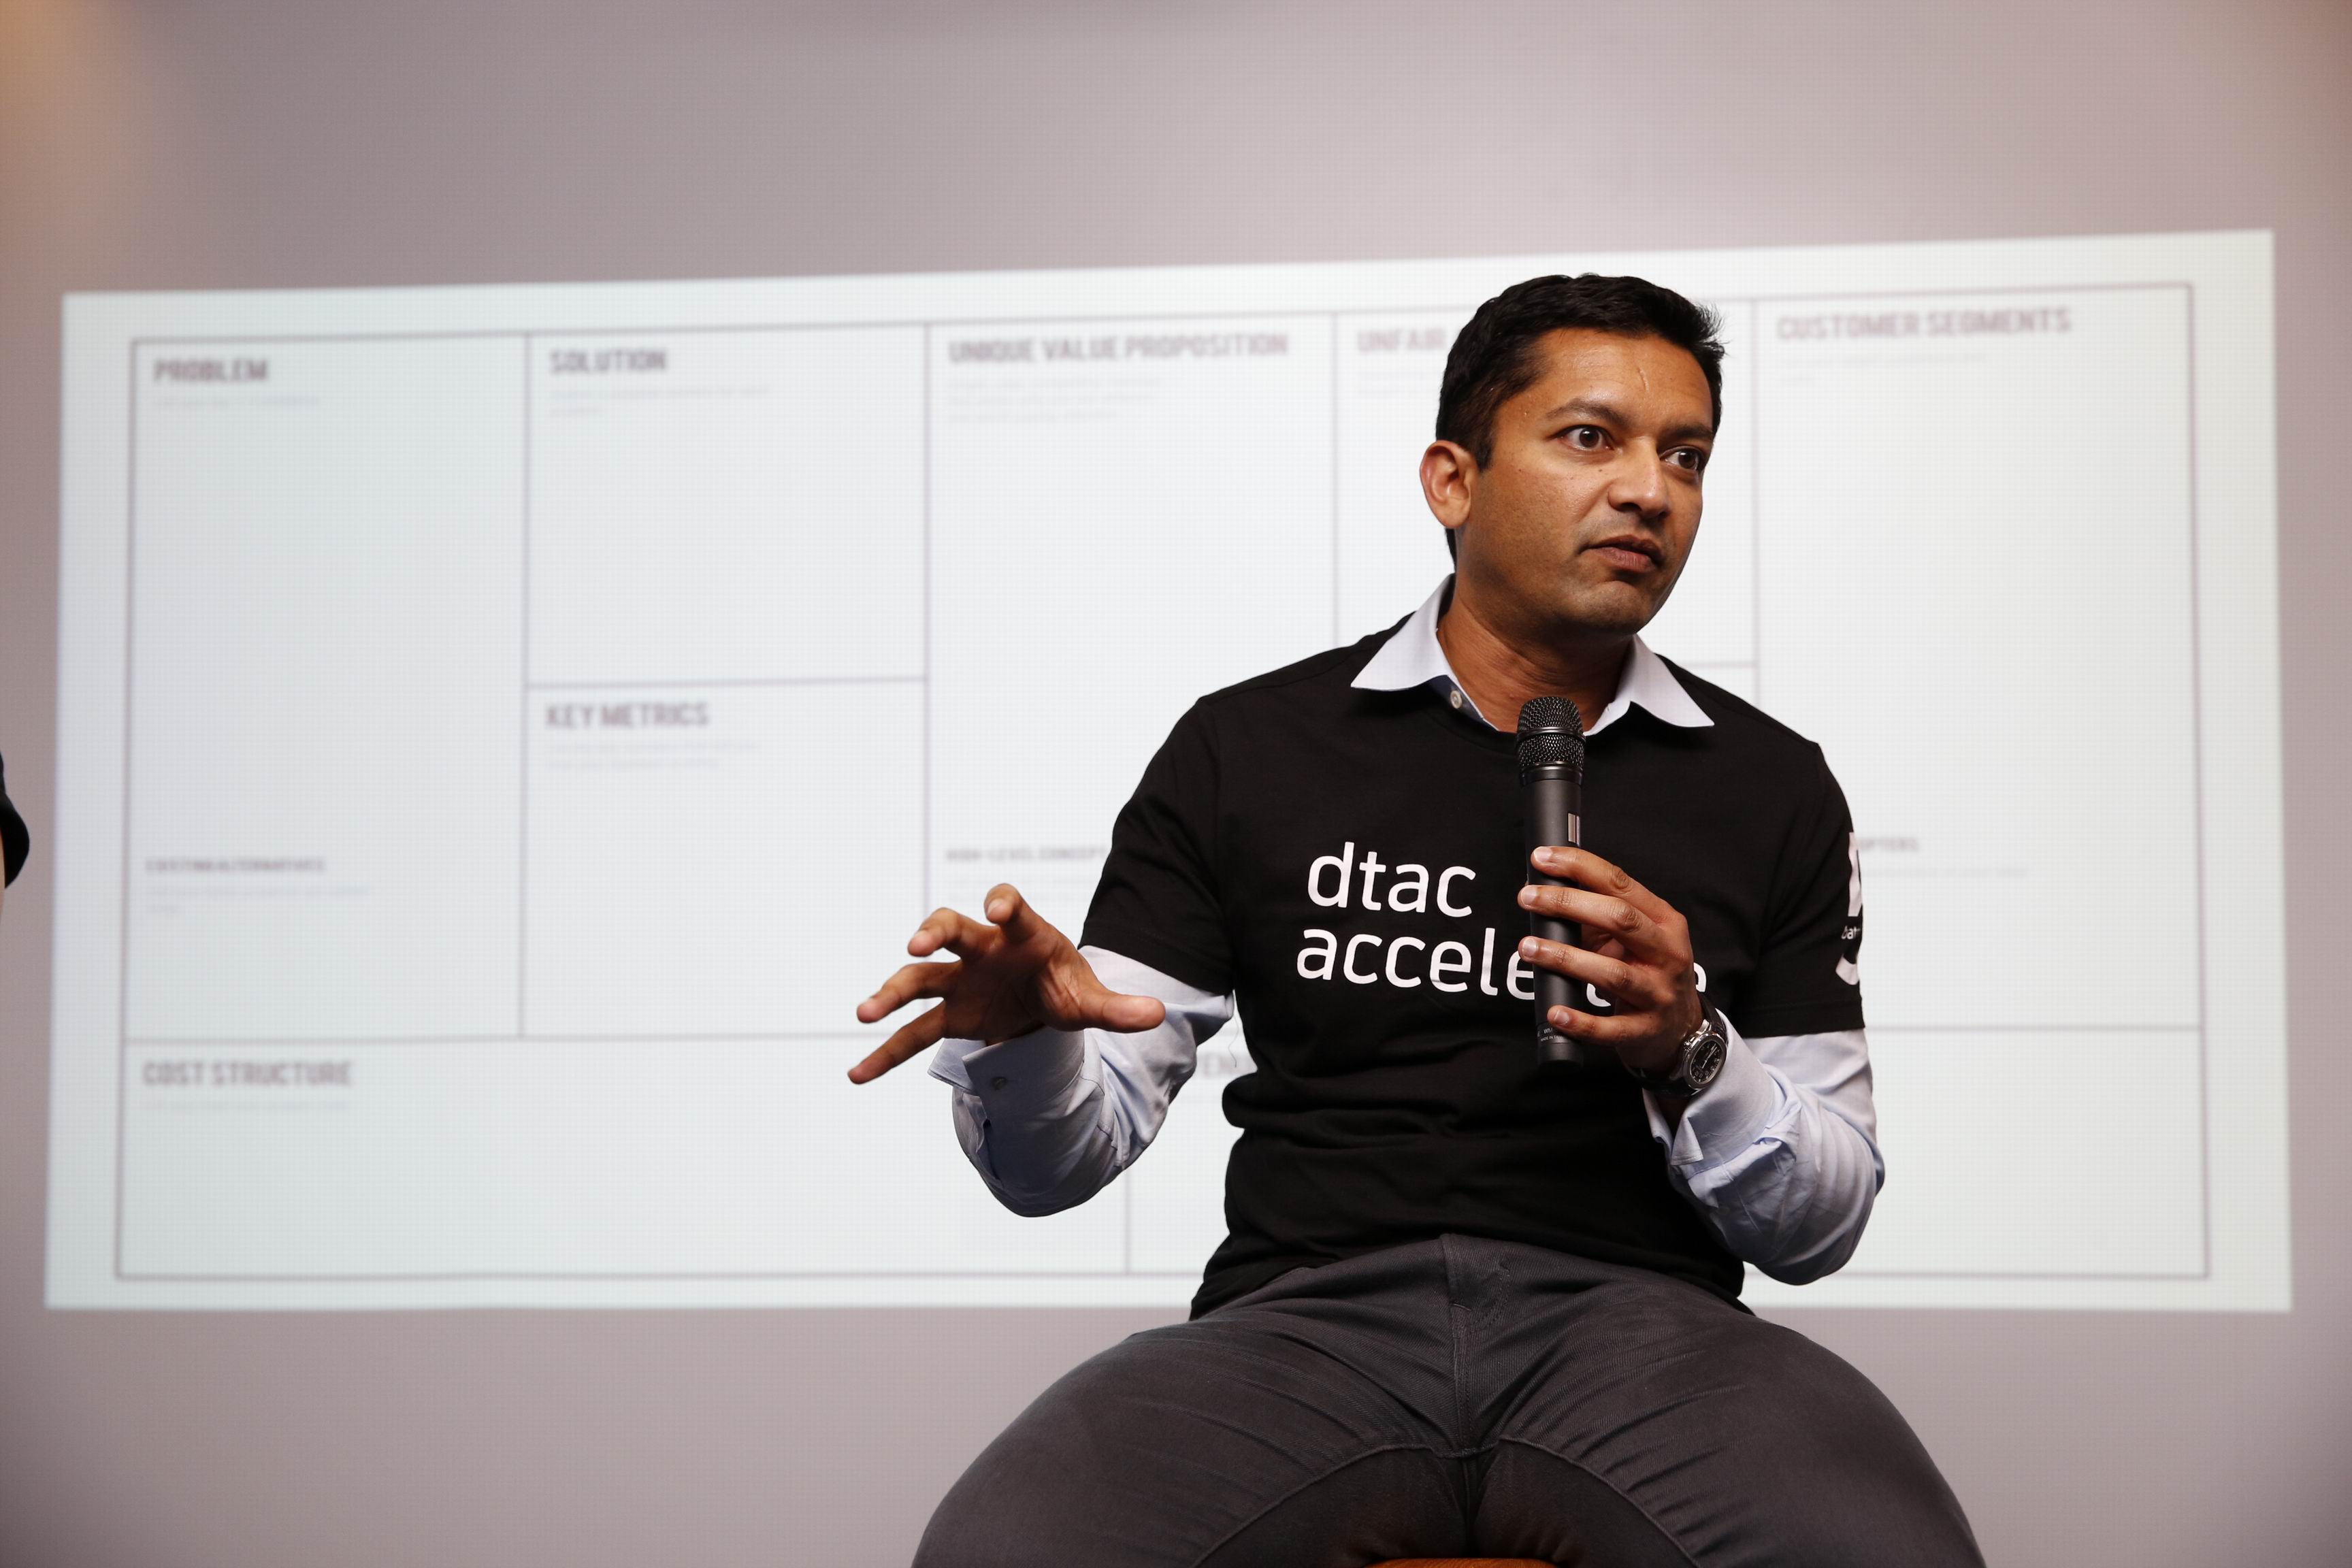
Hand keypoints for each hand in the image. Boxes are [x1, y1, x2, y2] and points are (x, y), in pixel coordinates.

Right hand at [847, 883, 1167, 1083]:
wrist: (1042, 1001)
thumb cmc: (1064, 987)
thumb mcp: (1092, 1001)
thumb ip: (1119, 1007)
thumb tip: (1157, 1015)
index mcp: (1022, 935)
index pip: (1010, 908)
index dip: (1002, 905)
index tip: (996, 912)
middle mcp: (983, 951)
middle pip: (951, 929)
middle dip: (933, 932)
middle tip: (916, 943)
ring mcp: (960, 981)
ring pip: (920, 978)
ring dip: (892, 991)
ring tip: (865, 1012)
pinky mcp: (949, 1014)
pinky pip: (913, 1033)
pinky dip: (886, 1053)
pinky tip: (858, 1074)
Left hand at [1517, 846, 1703, 1077]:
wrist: (1680, 1027)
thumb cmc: (1647, 971)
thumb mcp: (1633, 939)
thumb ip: (1597, 918)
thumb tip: (1547, 894)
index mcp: (1664, 921)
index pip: (1620, 884)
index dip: (1580, 867)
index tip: (1542, 859)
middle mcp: (1667, 953)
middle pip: (1619, 919)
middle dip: (1568, 904)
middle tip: (1528, 898)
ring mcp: (1659, 993)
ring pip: (1612, 972)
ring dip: (1565, 958)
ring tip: (1529, 948)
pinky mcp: (1645, 1029)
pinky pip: (1610, 1027)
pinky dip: (1581, 1021)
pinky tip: (1556, 1012)